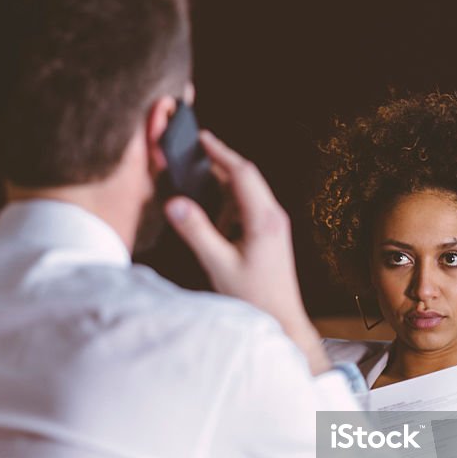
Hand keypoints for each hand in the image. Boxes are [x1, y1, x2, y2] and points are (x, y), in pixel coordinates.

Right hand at [164, 130, 329, 374]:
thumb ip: (196, 231)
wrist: (282, 320)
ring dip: (225, 184)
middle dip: (221, 162)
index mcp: (264, 218)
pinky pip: (249, 207)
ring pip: (248, 192)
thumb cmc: (254, 296)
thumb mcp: (219, 264)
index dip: (220, 152)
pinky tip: (214, 213)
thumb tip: (174, 203)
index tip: (201, 138)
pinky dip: (230, 202)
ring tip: (198, 180)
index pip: (242, 173)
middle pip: (246, 177)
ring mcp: (274, 225)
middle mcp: (273, 216)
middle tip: (196, 151)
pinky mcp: (271, 234)